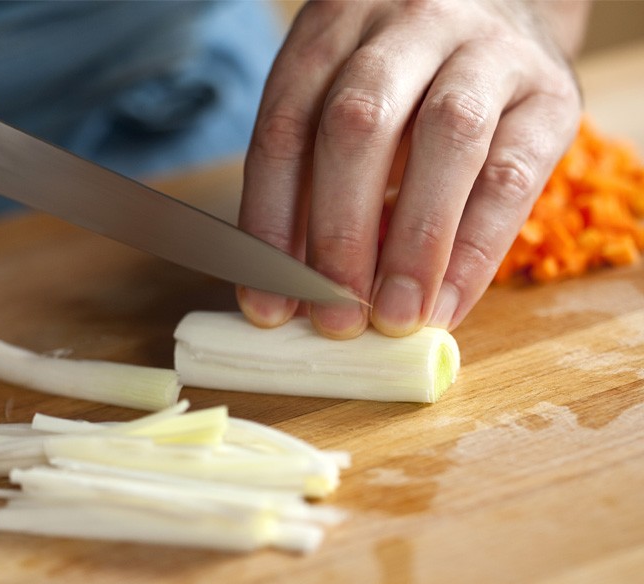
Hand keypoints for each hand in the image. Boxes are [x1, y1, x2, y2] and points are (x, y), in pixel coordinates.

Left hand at [237, 0, 586, 336]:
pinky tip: (446, 304)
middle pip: (359, 125)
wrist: (510, 15)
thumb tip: (296, 288)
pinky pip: (511, 178)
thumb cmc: (409, 81)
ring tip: (394, 318)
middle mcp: (411, 22)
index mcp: (337, 23)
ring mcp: (488, 48)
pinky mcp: (551, 92)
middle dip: (339, 235)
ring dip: (414, 245)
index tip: (267, 303)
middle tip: (334, 318)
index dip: (269, 223)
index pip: (286, 127)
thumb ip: (319, 176)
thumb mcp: (350, 103)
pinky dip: (474, 252)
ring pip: (446, 139)